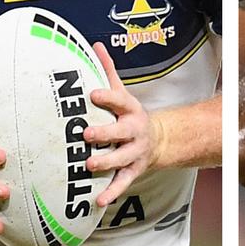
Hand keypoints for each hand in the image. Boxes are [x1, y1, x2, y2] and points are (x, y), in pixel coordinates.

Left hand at [84, 43, 167, 205]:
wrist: (158, 140)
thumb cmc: (129, 115)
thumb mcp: (123, 93)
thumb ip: (108, 71)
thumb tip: (94, 44)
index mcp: (130, 110)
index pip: (119, 101)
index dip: (107, 98)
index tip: (92, 94)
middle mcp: (134, 131)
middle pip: (121, 132)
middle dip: (104, 133)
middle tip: (86, 133)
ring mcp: (135, 152)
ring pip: (121, 158)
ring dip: (106, 162)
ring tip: (88, 165)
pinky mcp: (133, 170)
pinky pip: (123, 182)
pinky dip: (111, 192)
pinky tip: (98, 201)